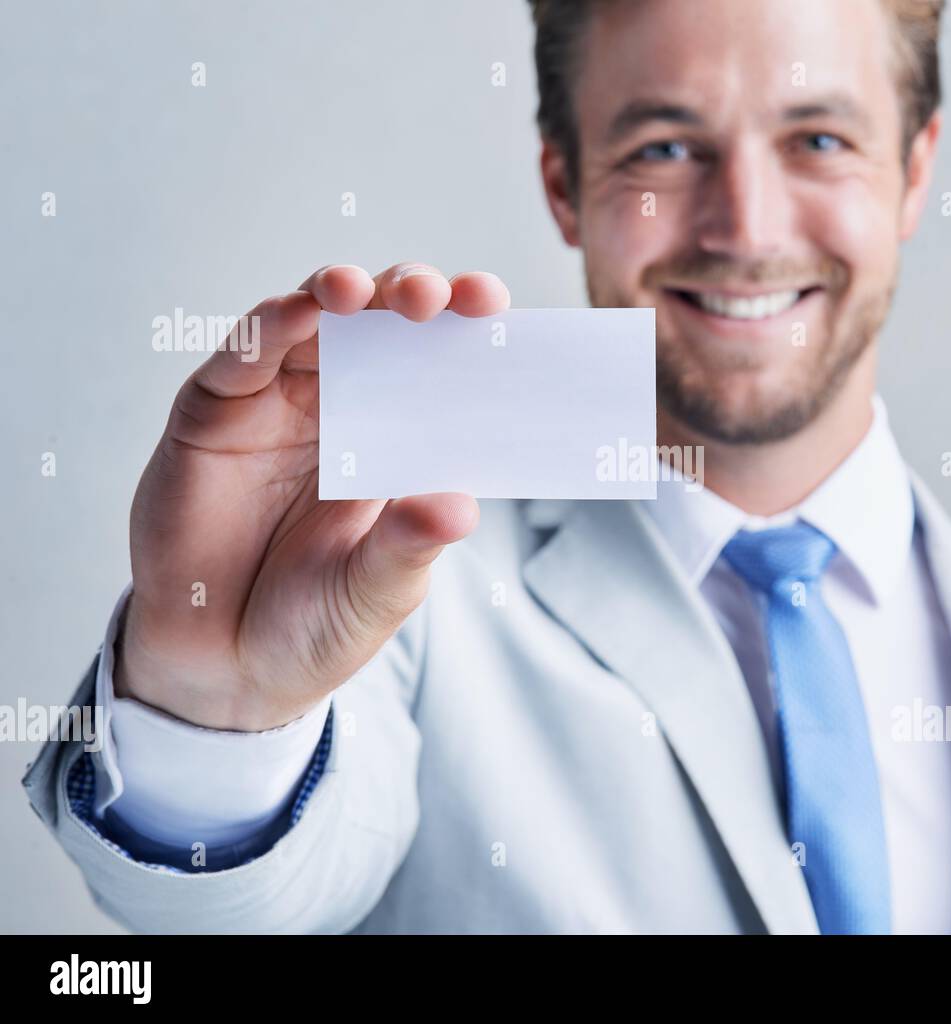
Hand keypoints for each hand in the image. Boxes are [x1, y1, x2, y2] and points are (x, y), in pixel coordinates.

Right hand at [114, 263, 509, 730]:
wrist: (223, 671)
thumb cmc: (313, 623)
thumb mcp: (376, 591)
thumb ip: (410, 546)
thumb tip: (461, 506)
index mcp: (395, 439)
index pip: (436, 364)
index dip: (463, 328)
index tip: (497, 310)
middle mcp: (338, 407)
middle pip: (378, 323)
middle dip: (407, 294)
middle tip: (435, 299)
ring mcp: (273, 405)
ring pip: (309, 320)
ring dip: (338, 293)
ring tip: (360, 292)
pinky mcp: (211, 414)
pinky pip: (240, 355)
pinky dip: (268, 326)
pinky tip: (296, 314)